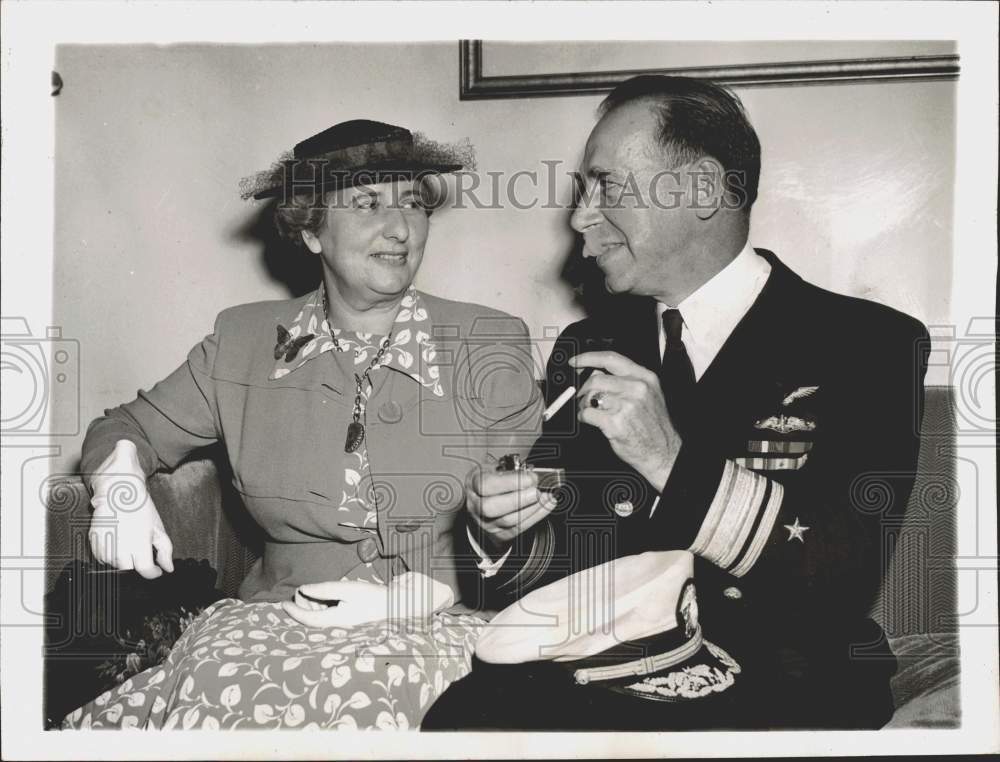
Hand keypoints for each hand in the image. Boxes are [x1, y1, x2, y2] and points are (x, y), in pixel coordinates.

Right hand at [88, 439, 173, 578]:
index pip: (145, 570)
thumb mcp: (158, 528)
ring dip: (122, 560)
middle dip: (137, 565)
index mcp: (139, 544)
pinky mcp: (94, 541)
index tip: (156, 570)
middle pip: (128, 570)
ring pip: (114, 565)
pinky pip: (101, 558)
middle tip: (141, 554)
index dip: (153, 573)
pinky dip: (109, 555)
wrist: (118, 491)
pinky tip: (117, 544)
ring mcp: (105, 545)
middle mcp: (120, 547)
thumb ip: (165, 550)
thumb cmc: (139, 507)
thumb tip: (168, 568)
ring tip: (129, 544)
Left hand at [281, 572, 454, 627]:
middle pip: (312, 617)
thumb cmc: (374, 597)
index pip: (307, 618)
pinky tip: (329, 596)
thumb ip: (324, 590)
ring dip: (314, 604)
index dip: (293, 611)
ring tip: (315, 592)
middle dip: (304, 605)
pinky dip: (325, 605)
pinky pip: (331, 613)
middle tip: (302, 591)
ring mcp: (345, 622)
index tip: (281, 603)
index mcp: (335, 619)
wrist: (399, 605)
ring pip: (321, 615)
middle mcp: (338, 624)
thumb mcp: (347, 589)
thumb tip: (303, 590)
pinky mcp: (351, 617)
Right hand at [465, 460, 557, 545]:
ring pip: (507, 520)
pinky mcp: (499, 534)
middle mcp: (475, 505)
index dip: (510, 482)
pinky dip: (536, 516)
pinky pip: (518, 528)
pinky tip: (546, 506)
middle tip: (536, 491)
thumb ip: (512, 470)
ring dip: (531, 508)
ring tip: (546, 497)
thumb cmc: (493, 480)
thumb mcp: (497, 468)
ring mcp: (485, 522)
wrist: (485, 499)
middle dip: (518, 500)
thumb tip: (531, 475)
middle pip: (491, 507)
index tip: (530, 478)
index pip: (486, 485)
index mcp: (473, 483)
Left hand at [572, 351, 680, 489]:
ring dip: (584, 403)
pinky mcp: (615, 423)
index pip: (611, 359)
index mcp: (645, 378)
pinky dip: (583, 417)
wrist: (663, 452)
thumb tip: (597, 372)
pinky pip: (588, 413)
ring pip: (591, 395)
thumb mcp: (649, 395)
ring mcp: (626, 405)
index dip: (589, 357)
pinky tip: (589, 420)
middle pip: (597, 378)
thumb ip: (626, 381)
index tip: (576, 361)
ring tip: (589, 410)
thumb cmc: (654, 426)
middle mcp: (637, 388)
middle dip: (584, 388)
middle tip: (583, 397)